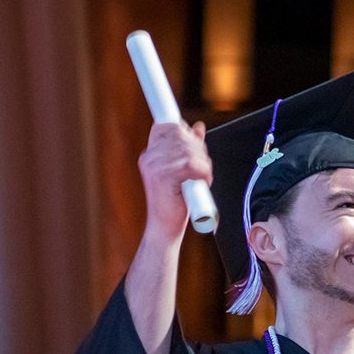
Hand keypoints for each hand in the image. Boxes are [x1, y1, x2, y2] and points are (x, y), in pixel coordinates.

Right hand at [137, 121, 211, 239]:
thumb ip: (189, 147)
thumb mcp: (183, 171)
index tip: (193, 142)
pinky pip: (192, 165)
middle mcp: (149, 158)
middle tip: (202, 167)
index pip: (164, 126)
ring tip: (202, 178)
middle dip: (198, 149)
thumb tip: (198, 127)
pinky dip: (203, 173)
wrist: (165, 227)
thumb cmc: (174, 202)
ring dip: (203, 164)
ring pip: (189, 151)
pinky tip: (202, 182)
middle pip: (180, 135)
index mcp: (150, 155)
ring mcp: (154, 167)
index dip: (182, 129)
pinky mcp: (163, 178)